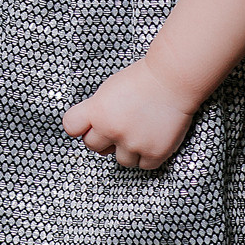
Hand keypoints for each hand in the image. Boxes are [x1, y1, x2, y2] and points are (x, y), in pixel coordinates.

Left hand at [62, 59, 195, 171]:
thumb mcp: (108, 90)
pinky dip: (148, 155)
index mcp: (97, 111)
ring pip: (121, 160)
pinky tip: (152, 137)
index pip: (71, 127)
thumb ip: (96, 110)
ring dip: (128, 149)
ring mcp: (133, 143)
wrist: (173, 79)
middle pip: (94, 146)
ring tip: (139, 130)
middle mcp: (111, 129)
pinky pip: (144, 165)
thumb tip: (92, 131)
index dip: (80, 126)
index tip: (87, 125)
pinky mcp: (154, 152)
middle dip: (104, 139)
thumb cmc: (142, 81)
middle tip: (120, 126)